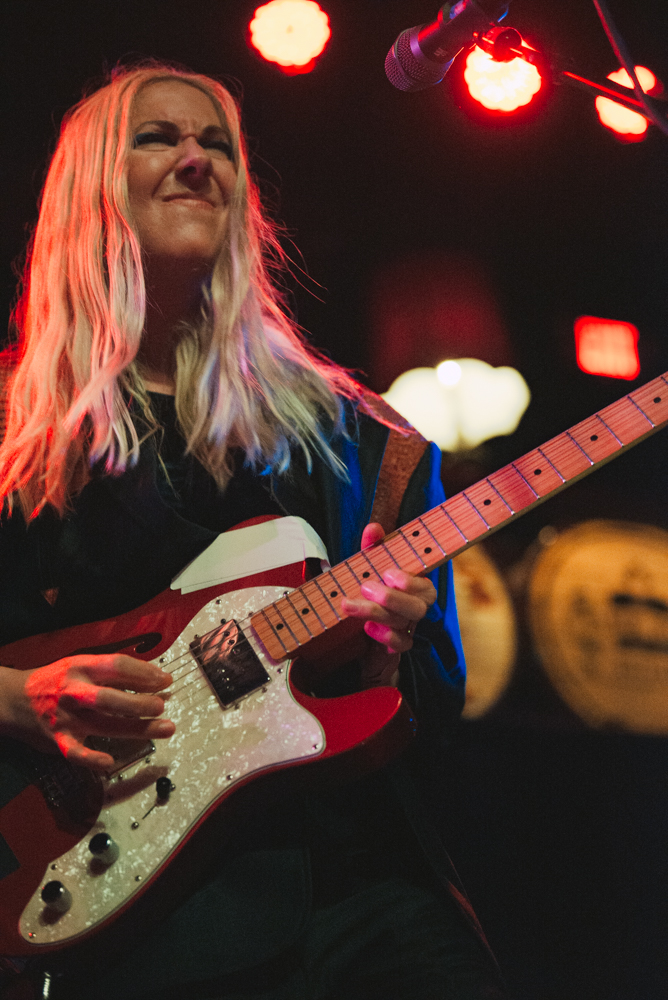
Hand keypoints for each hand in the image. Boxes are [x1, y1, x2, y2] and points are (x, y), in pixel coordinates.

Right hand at [0, 655, 173, 771]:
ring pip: (105, 724)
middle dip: (141, 703)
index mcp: (82, 667)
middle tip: (162, 706)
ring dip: (138, 728)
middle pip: (112, 698)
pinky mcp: (58, 739)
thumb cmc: (56, 680)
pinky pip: (76, 752)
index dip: (145, 673)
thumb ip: (111, 671)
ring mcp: (66, 717)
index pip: (118, 667)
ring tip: (164, 728)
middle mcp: (75, 691)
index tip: (166, 681)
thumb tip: (152, 677)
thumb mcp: (80, 665)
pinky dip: (92, 758)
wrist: (14, 698)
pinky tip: (109, 762)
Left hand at [341, 522, 436, 687]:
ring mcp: (408, 627)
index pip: (426, 586)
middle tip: (365, 588)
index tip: (389, 573)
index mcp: (415, 587)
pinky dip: (385, 637)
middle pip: (418, 607)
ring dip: (376, 613)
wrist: (360, 628)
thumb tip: (373, 527)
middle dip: (392, 598)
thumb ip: (373, 548)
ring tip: (349, 605)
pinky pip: (401, 645)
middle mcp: (415, 607)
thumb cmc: (372, 590)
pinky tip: (367, 628)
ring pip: (403, 623)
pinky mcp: (397, 645)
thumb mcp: (370, 566)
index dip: (411, 581)